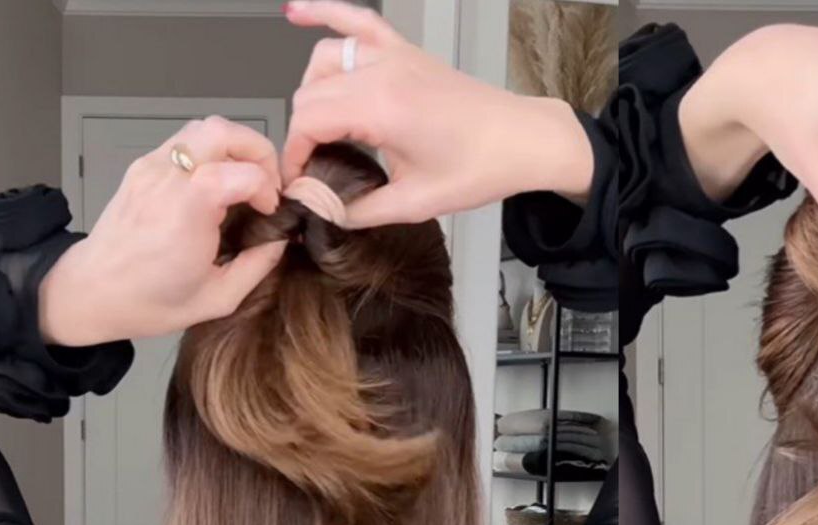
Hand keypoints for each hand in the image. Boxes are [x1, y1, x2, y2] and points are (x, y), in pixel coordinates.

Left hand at [39, 116, 285, 346]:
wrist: (90, 292)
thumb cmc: (151, 302)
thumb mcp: (219, 298)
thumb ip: (258, 265)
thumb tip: (280, 239)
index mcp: (187, 211)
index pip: (247, 173)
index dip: (270, 191)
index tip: (269, 214)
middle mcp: (167, 179)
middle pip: (224, 132)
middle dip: (258, 152)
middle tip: (265, 183)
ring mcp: (151, 167)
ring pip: (204, 128)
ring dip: (234, 147)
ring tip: (243, 179)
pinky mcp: (142, 167)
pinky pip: (185, 141)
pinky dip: (211, 152)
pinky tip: (215, 184)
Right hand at [281, 0, 593, 226]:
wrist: (524, 141)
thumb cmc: (483, 165)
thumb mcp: (417, 202)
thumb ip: (362, 210)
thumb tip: (327, 212)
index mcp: (382, 108)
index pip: (307, 122)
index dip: (294, 155)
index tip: (298, 181)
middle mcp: (384, 73)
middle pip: (309, 93)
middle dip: (303, 132)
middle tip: (314, 167)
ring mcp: (395, 56)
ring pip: (324, 60)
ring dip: (312, 90)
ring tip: (320, 128)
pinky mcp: (408, 52)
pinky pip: (358, 20)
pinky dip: (326, 13)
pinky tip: (298, 12)